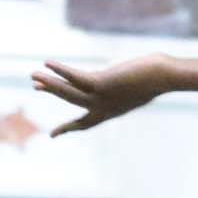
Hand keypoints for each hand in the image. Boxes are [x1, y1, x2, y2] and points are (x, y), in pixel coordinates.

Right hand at [34, 56, 171, 134]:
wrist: (164, 77)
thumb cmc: (159, 78)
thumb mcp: (141, 84)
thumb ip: (130, 84)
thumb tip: (136, 74)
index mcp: (110, 111)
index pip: (85, 123)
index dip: (68, 128)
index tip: (52, 135)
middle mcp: (103, 108)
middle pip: (71, 102)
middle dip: (52, 92)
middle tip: (34, 86)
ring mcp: (101, 98)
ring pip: (69, 92)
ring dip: (50, 83)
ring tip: (32, 75)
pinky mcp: (101, 84)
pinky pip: (75, 78)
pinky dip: (60, 71)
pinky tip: (47, 63)